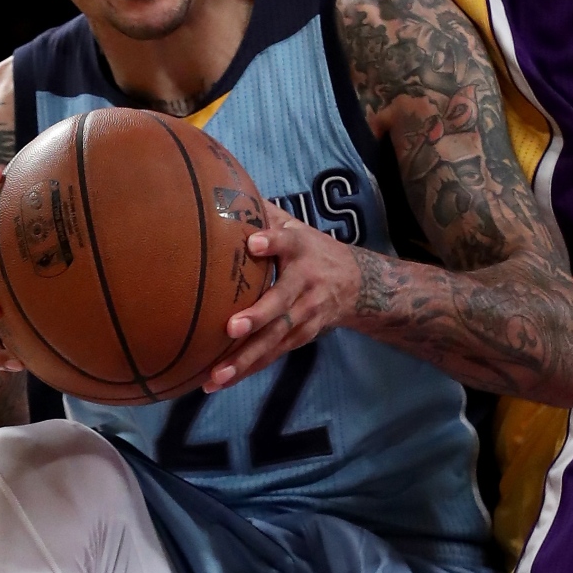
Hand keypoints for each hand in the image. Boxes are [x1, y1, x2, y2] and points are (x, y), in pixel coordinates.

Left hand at [203, 206, 362, 391]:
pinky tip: (217, 382)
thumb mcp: (295, 226)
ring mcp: (306, 315)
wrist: (358, 284)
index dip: (272, 242)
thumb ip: (263, 215)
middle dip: (257, 318)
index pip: (287, 241)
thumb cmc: (310, 249)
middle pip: (281, 303)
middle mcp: (305, 284)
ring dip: (244, 360)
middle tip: (231, 328)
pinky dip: (246, 370)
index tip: (252, 242)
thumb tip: (220, 191)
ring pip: (275, 340)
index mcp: (301, 250)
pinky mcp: (301, 336)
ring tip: (214, 377)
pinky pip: (271, 355)